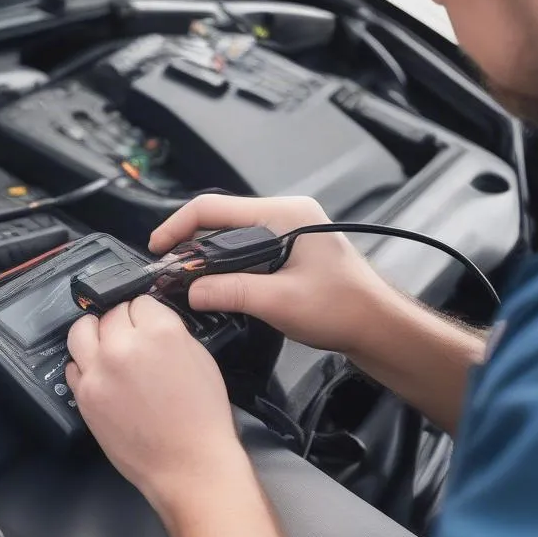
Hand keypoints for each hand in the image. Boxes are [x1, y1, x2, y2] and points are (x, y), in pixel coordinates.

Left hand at [66, 295, 247, 517]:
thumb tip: (149, 322)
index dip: (146, 315)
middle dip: (122, 323)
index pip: (140, 302)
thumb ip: (171, 333)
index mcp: (160, 332)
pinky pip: (73, 365)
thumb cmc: (202, 418)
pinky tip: (100, 374)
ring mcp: (99, 370)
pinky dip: (85, 365)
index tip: (148, 326)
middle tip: (131, 340)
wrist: (188, 465)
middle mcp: (123, 346)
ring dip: (94, 334)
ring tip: (105, 346)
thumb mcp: (200, 359)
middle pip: (110, 314)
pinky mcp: (83, 394)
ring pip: (81, 330)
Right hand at [149, 194, 393, 354]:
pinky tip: (213, 285)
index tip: (158, 248)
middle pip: (220, 220)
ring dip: (205, 257)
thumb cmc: (344, 309)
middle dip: (189, 243)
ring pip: (230, 237)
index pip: (214, 208)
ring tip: (185, 280)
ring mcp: (287, 233)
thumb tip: (190, 290)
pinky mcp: (288, 252)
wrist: (379, 328)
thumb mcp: (279, 301)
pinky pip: (244, 251)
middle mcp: (284, 216)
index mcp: (284, 214)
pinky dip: (223, 266)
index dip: (178, 226)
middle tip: (168, 270)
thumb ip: (230, 291)